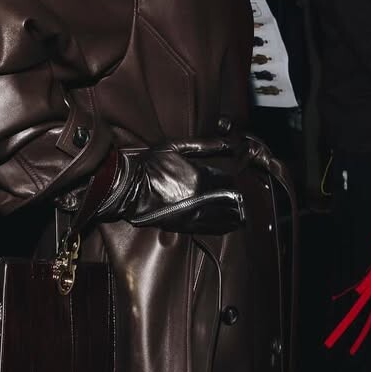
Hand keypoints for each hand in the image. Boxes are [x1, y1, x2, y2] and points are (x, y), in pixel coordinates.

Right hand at [96, 143, 244, 234]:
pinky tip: (230, 226)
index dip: (233, 182)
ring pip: (224, 216)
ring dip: (235, 215)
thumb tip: (228, 143)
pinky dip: (222, 227)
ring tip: (242, 215)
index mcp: (201, 176)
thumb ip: (204, 145)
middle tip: (243, 201)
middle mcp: (201, 197)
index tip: (234, 182)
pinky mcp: (185, 225)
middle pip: (229, 200)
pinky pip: (210, 228)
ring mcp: (194, 213)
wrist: (128, 188)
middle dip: (237, 200)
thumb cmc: (149, 164)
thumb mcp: (176, 147)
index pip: (227, 181)